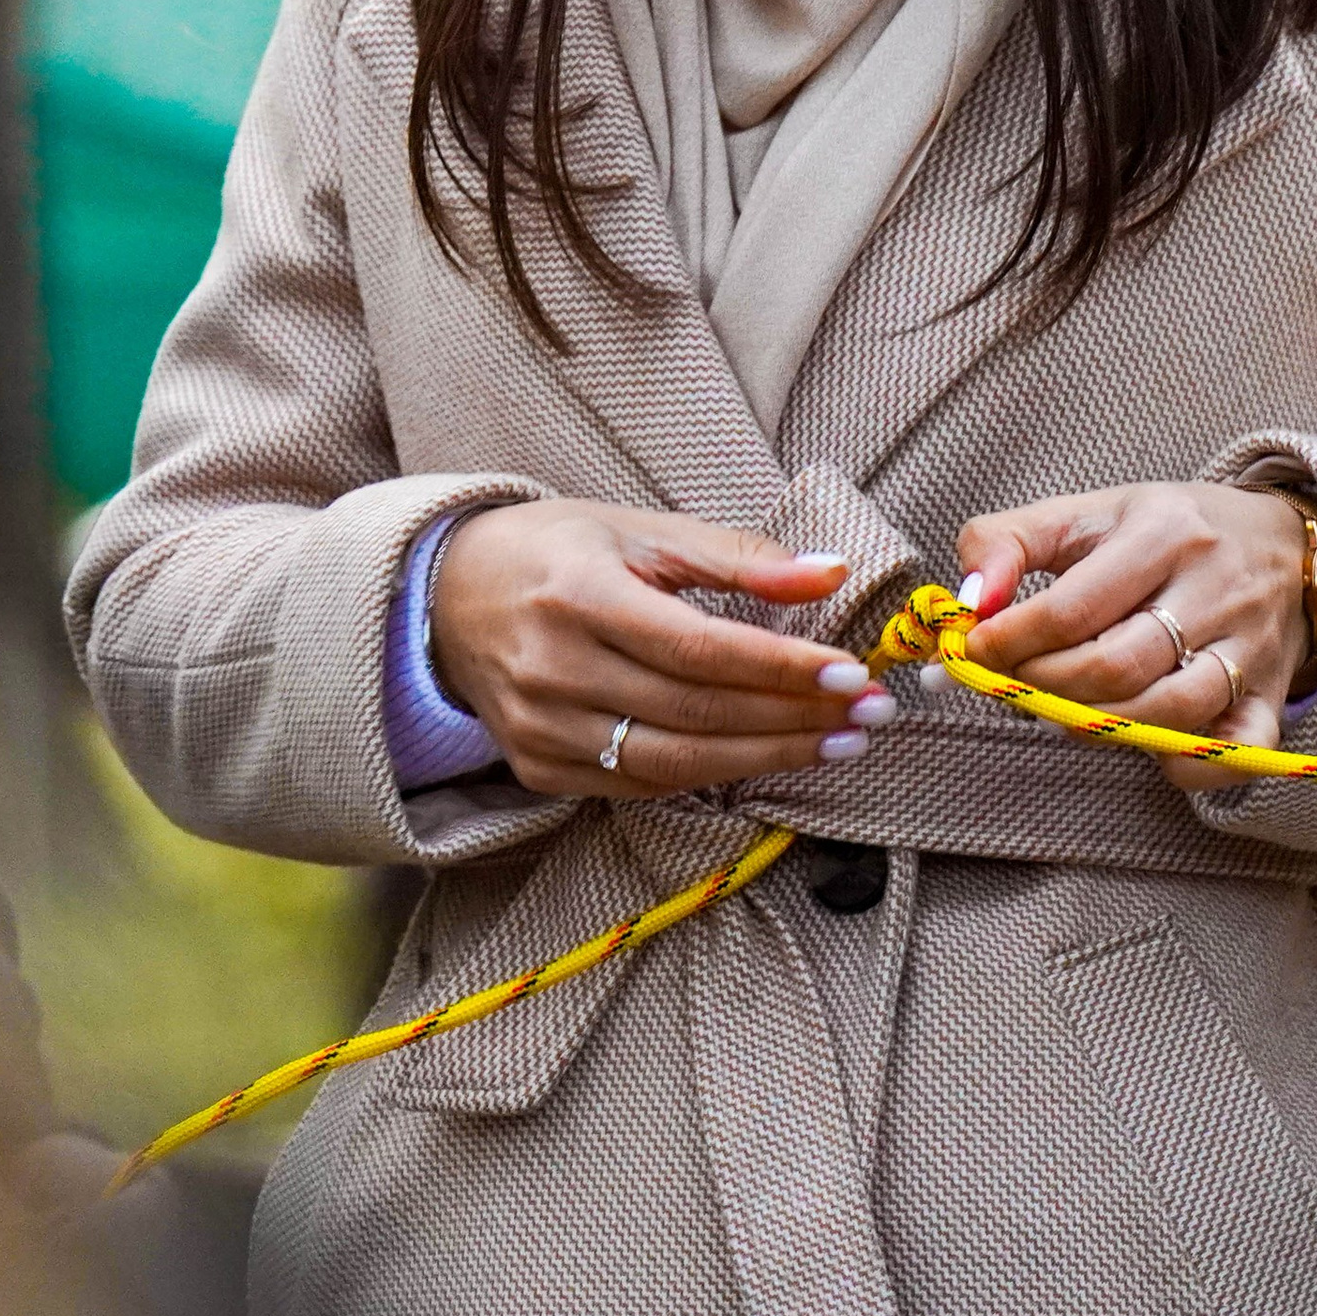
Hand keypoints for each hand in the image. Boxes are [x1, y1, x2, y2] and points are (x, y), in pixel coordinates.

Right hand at [431, 501, 893, 798]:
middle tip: (871, 712)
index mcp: (578, 595)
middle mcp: (553, 668)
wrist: (445, 593)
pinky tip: (767, 756)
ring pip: (674, 763)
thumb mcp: (640, 531)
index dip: (781, 667)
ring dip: (768, 758)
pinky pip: (639, 784)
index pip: (698, 648)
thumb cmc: (557, 551)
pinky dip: (711, 774)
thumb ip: (736, 556)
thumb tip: (830, 571)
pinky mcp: (537, 768)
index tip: (853, 673)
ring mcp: (540, 728)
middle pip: (695, 712)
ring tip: (838, 742)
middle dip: (795, 717)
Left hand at [953, 485, 1311, 791]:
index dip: (1012, 640)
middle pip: (1116, 665)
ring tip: (1063, 712)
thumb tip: (970, 600)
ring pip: (1170, 711)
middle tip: (1015, 685)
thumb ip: (1007, 542)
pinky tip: (1146, 747)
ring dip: (1099, 727)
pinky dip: (1187, 765)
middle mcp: (1214, 588)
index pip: (1074, 607)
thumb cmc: (1163, 532)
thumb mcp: (1084, 514)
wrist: (1281, 544)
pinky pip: (1238, 751)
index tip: (977, 651)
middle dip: (1046, 686)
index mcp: (1162, 533)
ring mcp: (1251, 647)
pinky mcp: (1274, 695)